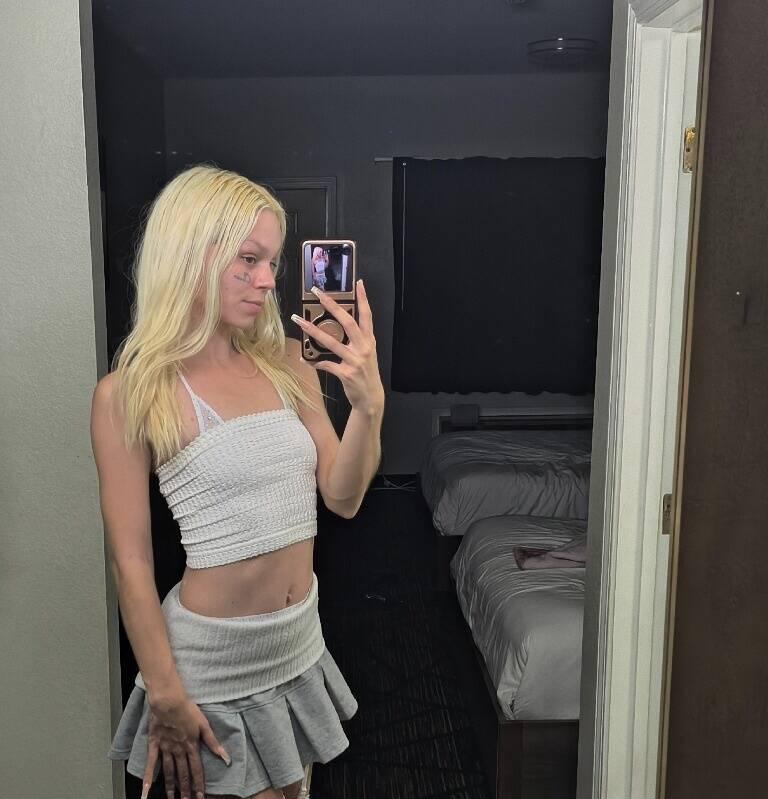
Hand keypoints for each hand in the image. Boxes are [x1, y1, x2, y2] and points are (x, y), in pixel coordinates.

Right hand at [141, 695, 229, 798]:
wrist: (169, 701)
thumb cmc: (187, 709)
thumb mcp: (204, 724)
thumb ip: (213, 742)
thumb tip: (225, 757)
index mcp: (191, 746)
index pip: (196, 769)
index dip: (199, 784)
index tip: (200, 797)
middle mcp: (178, 750)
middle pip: (182, 774)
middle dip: (185, 790)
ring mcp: (165, 749)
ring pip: (169, 772)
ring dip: (171, 787)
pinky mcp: (154, 745)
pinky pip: (150, 764)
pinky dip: (147, 778)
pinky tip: (145, 791)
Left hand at [292, 279, 384, 412]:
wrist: (371, 397)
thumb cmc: (366, 373)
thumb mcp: (365, 353)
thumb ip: (354, 340)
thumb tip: (335, 327)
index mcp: (368, 340)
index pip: (367, 315)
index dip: (364, 299)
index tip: (358, 283)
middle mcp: (363, 348)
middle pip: (347, 322)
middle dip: (332, 306)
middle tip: (318, 293)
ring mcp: (355, 361)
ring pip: (331, 341)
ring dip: (312, 331)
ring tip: (298, 320)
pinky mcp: (346, 373)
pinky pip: (326, 364)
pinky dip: (314, 361)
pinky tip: (305, 358)